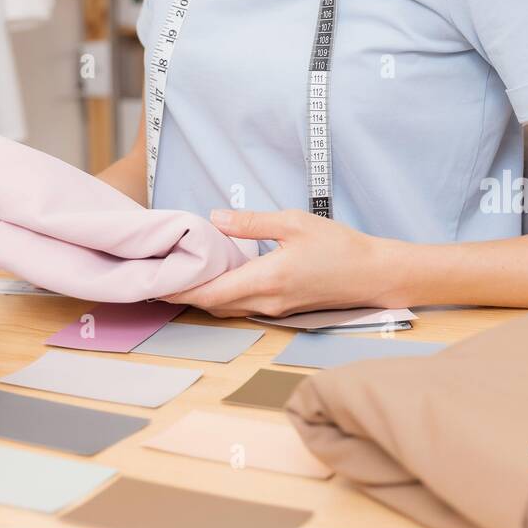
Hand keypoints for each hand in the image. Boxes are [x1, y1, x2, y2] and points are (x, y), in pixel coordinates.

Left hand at [164, 207, 412, 316]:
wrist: (374, 274)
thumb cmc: (338, 246)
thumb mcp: (294, 222)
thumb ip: (252, 223)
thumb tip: (215, 218)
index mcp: (266, 279)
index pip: (210, 294)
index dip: (179, 291)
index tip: (153, 283)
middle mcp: (266, 301)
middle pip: (213, 305)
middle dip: (184, 294)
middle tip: (157, 276)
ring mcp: (275, 309)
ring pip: (228, 307)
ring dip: (203, 296)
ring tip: (180, 277)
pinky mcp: (284, 309)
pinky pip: (244, 305)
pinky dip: (223, 296)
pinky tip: (216, 279)